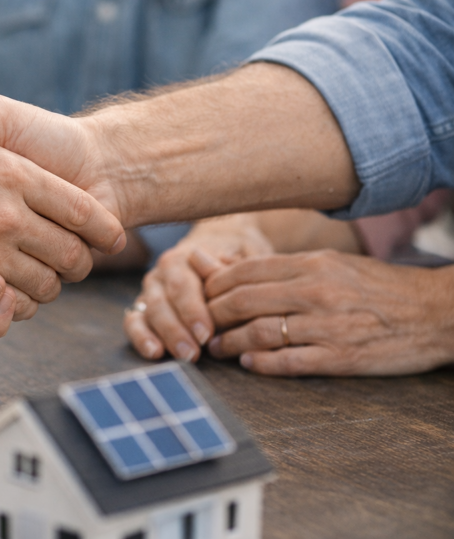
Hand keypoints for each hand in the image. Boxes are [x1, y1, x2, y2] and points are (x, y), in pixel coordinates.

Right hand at [124, 217, 273, 361]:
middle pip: (161, 303)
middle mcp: (160, 274)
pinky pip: (133, 323)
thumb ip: (233, 268)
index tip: (207, 333)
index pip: (182, 286)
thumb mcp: (239, 256)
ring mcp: (149, 292)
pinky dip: (140, 338)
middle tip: (193, 354)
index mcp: (181, 259)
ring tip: (181, 357)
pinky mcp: (142, 309)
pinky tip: (154, 353)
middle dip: (176, 331)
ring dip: (163, 337)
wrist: (219, 252)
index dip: (192, 310)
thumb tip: (224, 273)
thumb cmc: (233, 261)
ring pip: (147, 313)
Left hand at [203, 251, 453, 375]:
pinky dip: (261, 363)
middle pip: (243, 300)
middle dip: (212, 314)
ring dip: (229, 342)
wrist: (436, 311)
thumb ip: (289, 269)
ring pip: (259, 332)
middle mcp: (316, 291)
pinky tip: (248, 364)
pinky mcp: (341, 357)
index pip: (244, 271)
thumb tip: (240, 270)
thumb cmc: (380, 286)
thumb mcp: (334, 263)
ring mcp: (327, 326)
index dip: (213, 285)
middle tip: (198, 324)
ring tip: (216, 347)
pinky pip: (289, 361)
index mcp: (312, 264)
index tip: (199, 296)